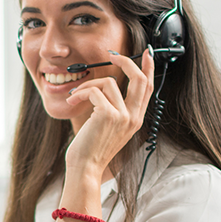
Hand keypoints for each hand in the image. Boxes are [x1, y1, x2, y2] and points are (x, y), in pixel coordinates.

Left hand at [63, 46, 155, 179]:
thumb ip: (114, 109)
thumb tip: (107, 86)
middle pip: (139, 78)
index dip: (148, 68)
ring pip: (108, 82)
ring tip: (75, 96)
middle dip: (126, 62)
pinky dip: (80, 93)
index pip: (148, 88)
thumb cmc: (91, 149)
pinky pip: (94, 91)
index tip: (147, 53)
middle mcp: (133, 117)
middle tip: (112, 55)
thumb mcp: (108, 128)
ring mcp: (123, 116)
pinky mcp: (108, 115)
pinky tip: (72, 102)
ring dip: (87, 85)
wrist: (85, 168)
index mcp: (135, 119)